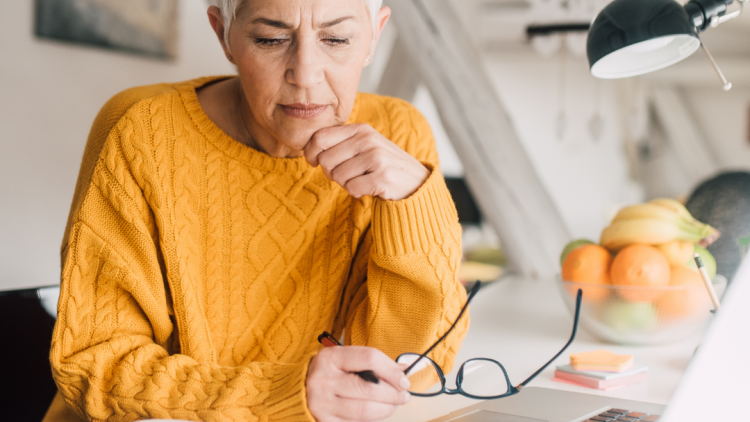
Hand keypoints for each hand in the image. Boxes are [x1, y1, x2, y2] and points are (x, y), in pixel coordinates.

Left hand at [304, 124, 430, 200]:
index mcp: (360, 129)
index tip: (315, 162)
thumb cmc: (380, 165)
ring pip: (337, 176)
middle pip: (325, 160)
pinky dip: (357, 193)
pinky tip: (369, 188)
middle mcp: (368, 140)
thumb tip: (309, 152)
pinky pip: (352, 189)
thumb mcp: (363, 146)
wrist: (415, 182)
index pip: (320, 137)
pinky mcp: (383, 177)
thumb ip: (339, 143)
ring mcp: (377, 158)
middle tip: (347, 175)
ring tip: (362, 180)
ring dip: (346, 184)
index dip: (311, 153)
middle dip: (331, 172)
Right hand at [306, 346, 410, 421]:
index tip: (403, 380)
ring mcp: (322, 403)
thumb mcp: (345, 360)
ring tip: (391, 406)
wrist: (298, 390)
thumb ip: (372, 364)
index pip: (369, 359)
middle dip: (393, 394)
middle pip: (369, 388)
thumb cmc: (329, 374)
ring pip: (365, 410)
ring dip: (386, 409)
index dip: (391, 370)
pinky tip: (373, 414)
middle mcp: (324, 380)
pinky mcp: (324, 421)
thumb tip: (403, 370)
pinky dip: (371, 421)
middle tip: (403, 396)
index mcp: (331, 358)